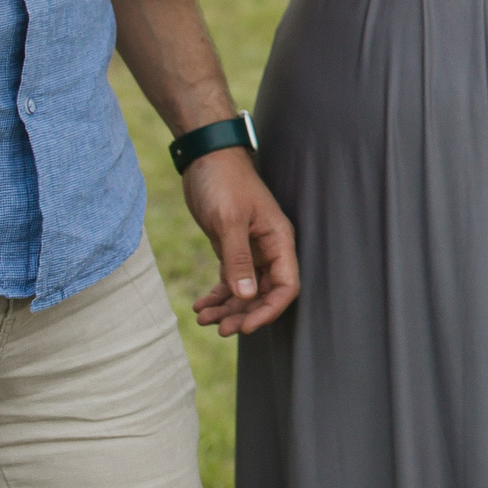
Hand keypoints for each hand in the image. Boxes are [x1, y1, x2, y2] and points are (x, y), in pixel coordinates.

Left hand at [183, 149, 299, 335]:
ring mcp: (250, 250)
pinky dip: (218, 295)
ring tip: (204, 319)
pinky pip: (230, 280)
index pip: (286, 285)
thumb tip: (246, 295)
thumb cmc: (223, 182)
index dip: (269, 309)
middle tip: (219, 329)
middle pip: (265, 293)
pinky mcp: (232, 248)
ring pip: (246, 290)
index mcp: (278, 240)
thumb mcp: (229, 220)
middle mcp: (268, 248)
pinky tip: (201, 305)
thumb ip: (238, 258)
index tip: (245, 326)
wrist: (206, 158)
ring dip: (228, 308)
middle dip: (244, 313)